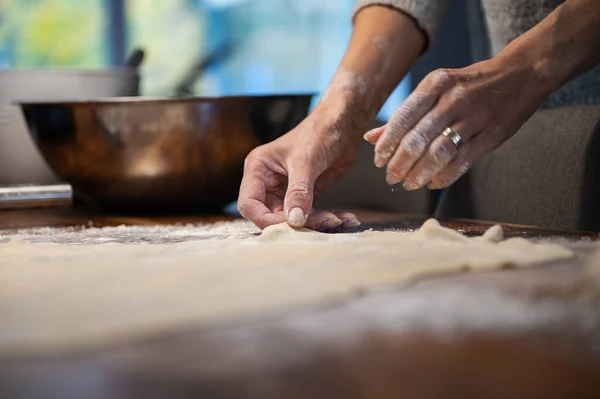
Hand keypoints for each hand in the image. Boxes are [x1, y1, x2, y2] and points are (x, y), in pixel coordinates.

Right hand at [238, 116, 361, 230]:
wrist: (342, 125)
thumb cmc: (319, 132)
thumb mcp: (306, 161)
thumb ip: (299, 192)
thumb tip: (294, 221)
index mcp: (258, 169)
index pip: (249, 204)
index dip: (265, 219)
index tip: (291, 225)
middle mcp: (267, 182)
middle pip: (271, 216)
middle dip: (297, 224)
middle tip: (326, 221)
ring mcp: (285, 190)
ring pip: (293, 219)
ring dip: (316, 223)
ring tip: (340, 220)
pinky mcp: (303, 196)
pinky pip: (310, 215)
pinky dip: (327, 219)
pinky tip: (346, 219)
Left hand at [364, 56, 547, 189]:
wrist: (521, 74)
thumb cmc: (469, 85)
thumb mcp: (437, 89)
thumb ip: (406, 114)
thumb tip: (371, 137)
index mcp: (435, 84)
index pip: (403, 118)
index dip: (387, 144)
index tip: (378, 162)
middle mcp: (453, 99)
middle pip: (418, 138)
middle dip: (400, 163)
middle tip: (391, 178)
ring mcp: (475, 117)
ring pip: (440, 152)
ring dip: (420, 173)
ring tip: (409, 184)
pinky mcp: (492, 134)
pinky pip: (463, 160)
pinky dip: (445, 176)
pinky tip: (433, 183)